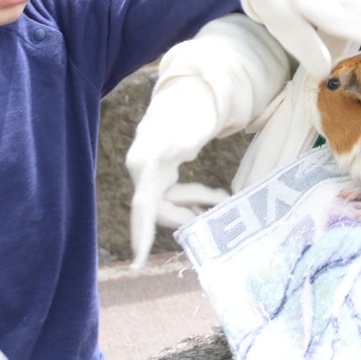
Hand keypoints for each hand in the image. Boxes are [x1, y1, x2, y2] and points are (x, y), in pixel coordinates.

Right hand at [125, 76, 222, 268]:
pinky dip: (191, 197)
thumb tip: (177, 151)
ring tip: (223, 198)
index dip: (140, 235)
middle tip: (222, 207)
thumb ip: (184, 141)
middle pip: (160, 208)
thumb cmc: (191, 111)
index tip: (137, 264)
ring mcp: (149, 173)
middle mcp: (142, 171)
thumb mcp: (192, 127)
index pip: (143, 205)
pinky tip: (212, 196)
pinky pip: (172, 195)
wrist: (189, 95)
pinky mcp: (159, 174)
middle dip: (188, 212)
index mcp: (147, 163)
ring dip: (195, 203)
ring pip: (168, 202)